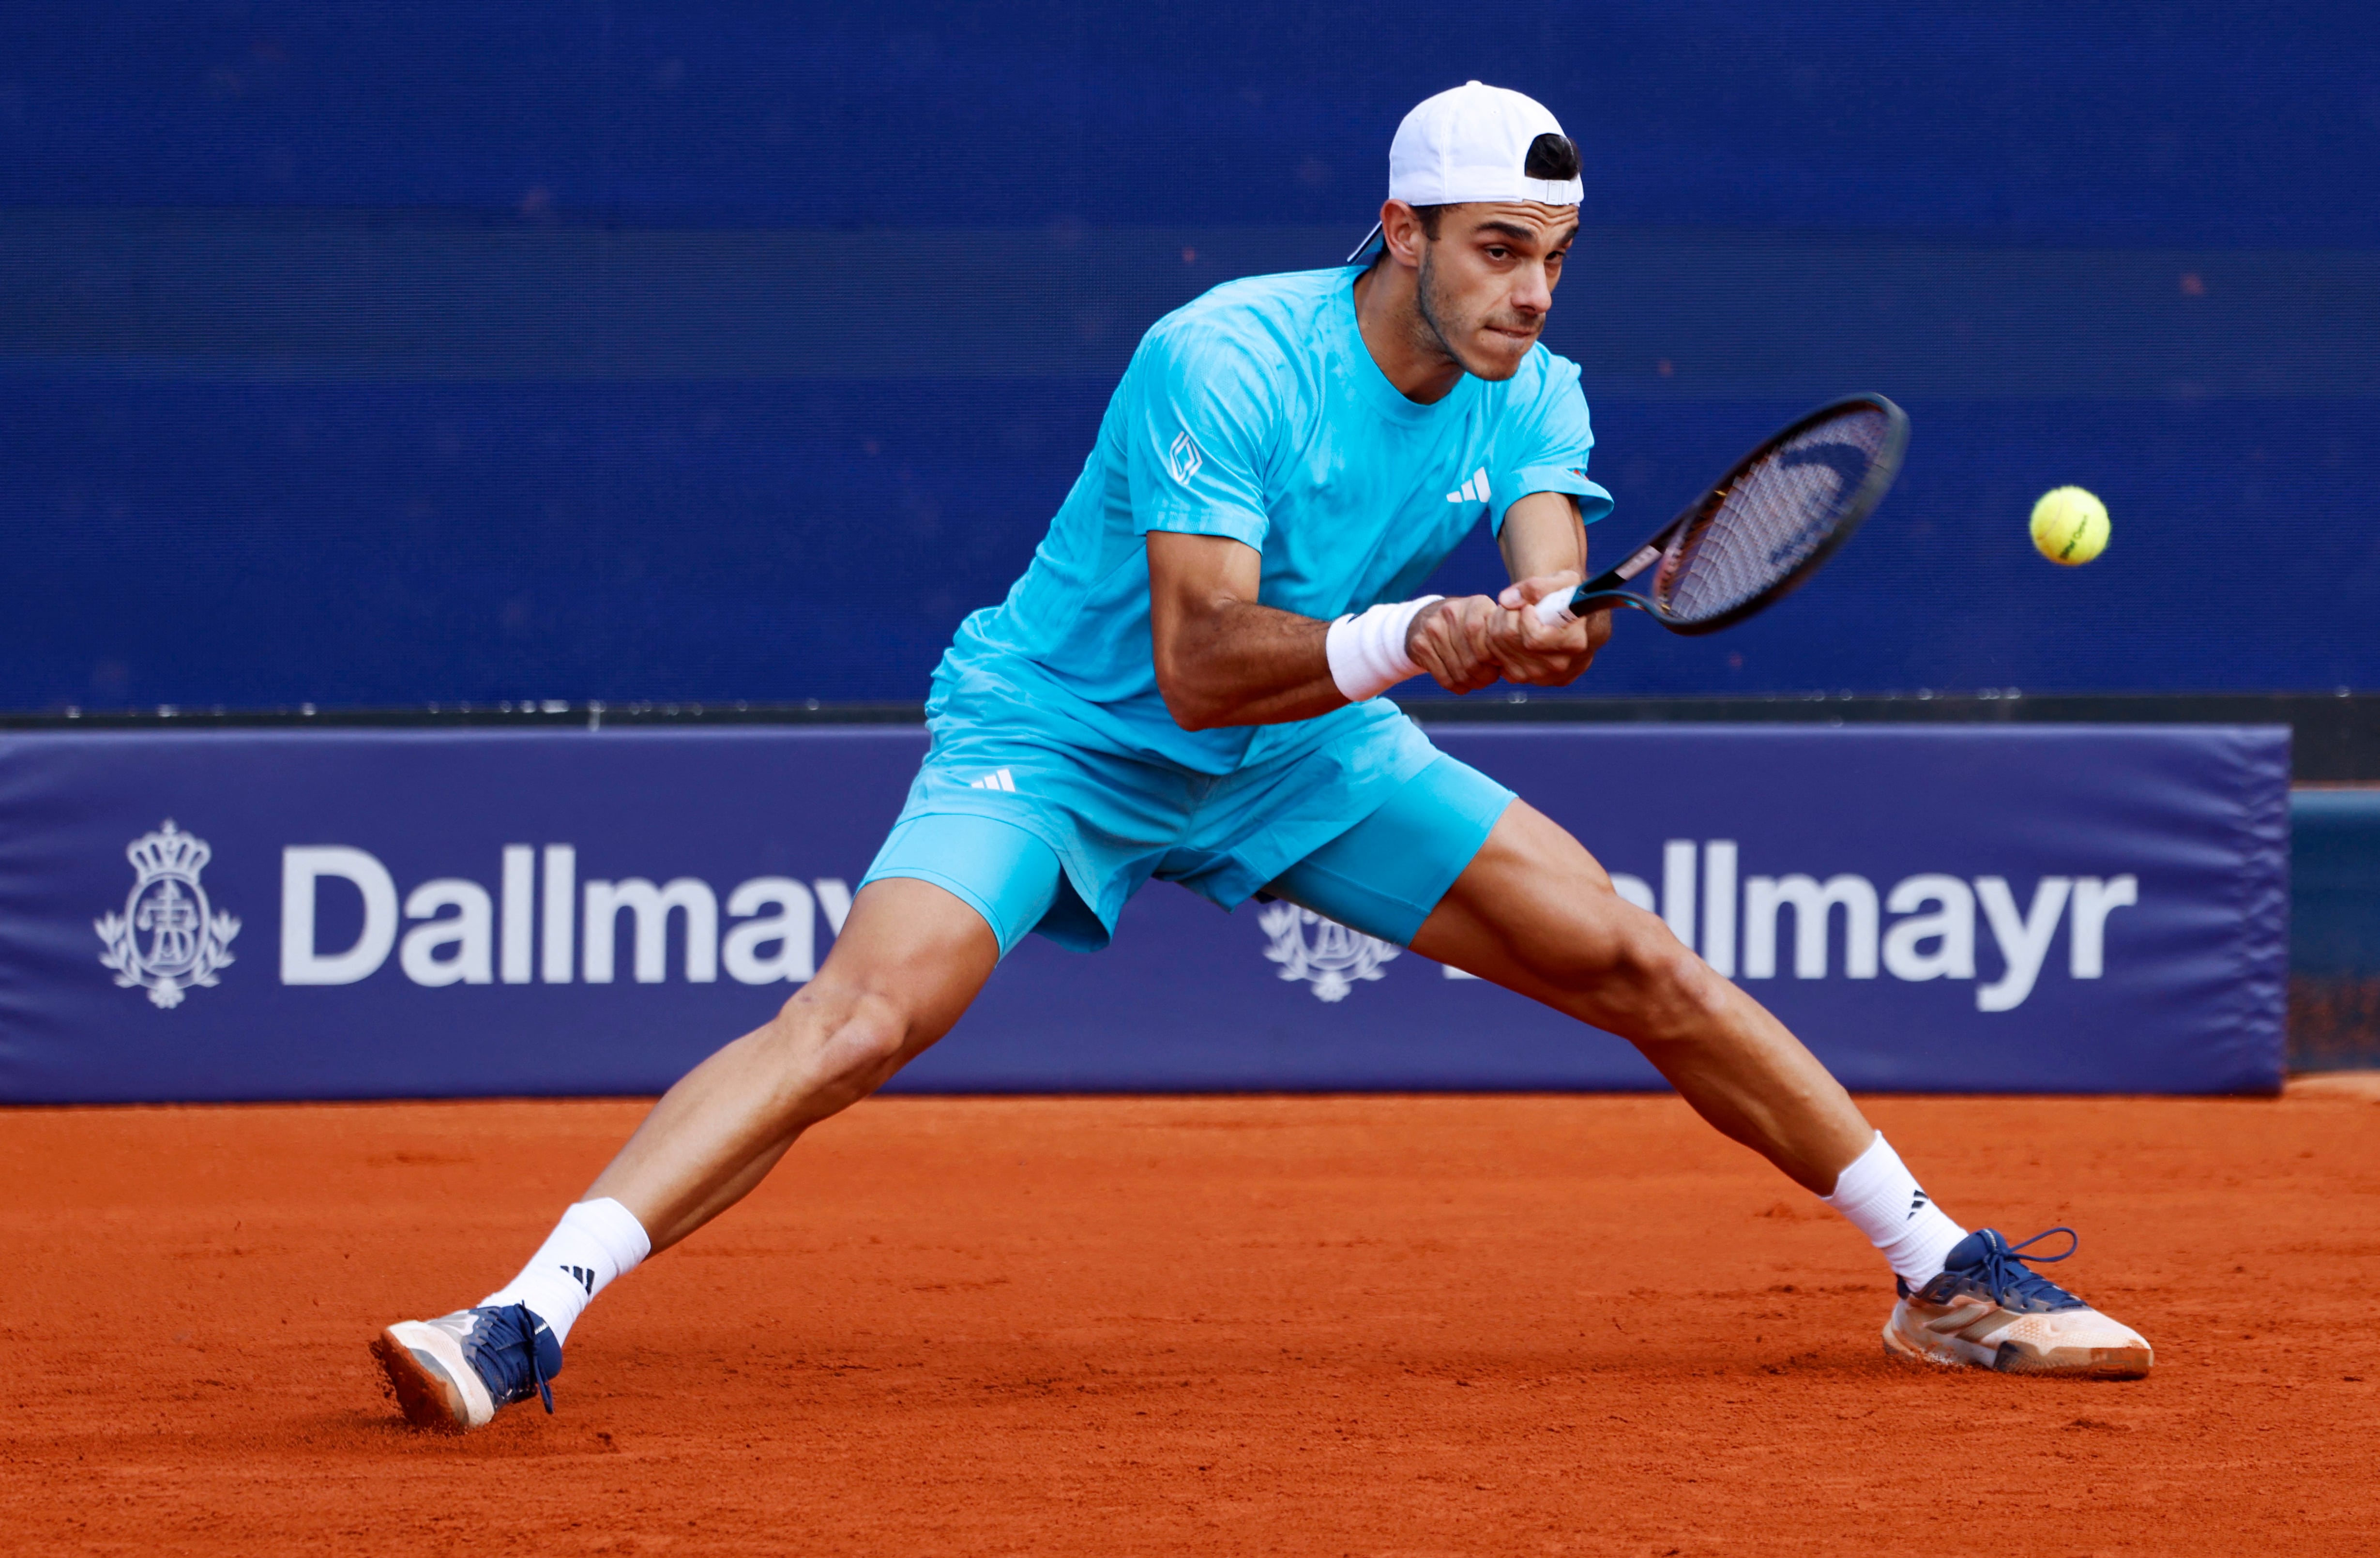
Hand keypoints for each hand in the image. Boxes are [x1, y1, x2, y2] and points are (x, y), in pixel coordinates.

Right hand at [1405, 595, 1505, 693]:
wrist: (1425, 617)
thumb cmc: (1466, 624)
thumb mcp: (1486, 618)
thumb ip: (1501, 635)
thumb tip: (1510, 663)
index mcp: (1476, 605)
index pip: (1489, 641)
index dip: (1496, 660)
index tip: (1499, 664)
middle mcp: (1452, 613)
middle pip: (1475, 660)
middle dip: (1486, 675)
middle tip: (1490, 677)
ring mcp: (1433, 629)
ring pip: (1460, 672)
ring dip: (1473, 683)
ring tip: (1478, 681)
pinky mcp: (1420, 646)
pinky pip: (1444, 678)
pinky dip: (1458, 686)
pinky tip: (1463, 683)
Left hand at [1489, 571, 1606, 686]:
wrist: (1568, 623)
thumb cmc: (1567, 599)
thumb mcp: (1563, 582)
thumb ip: (1537, 586)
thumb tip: (1506, 600)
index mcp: (1573, 643)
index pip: (1534, 638)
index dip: (1524, 617)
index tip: (1529, 606)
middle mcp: (1557, 665)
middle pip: (1511, 638)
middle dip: (1507, 615)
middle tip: (1516, 606)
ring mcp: (1538, 675)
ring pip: (1498, 648)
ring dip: (1498, 625)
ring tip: (1513, 616)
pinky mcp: (1522, 678)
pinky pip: (1494, 657)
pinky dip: (1495, 640)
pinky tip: (1509, 631)